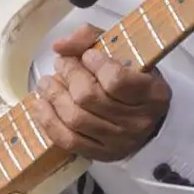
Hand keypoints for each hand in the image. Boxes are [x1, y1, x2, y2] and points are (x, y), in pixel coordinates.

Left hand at [33, 22, 169, 162]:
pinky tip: (41, 105)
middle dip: (68, 76)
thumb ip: (93, 39)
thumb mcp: (123, 52)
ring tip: (46, 82)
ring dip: (53, 96)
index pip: (116, 80)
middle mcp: (139, 121)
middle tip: (61, 64)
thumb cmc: (134, 79)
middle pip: (88, 97)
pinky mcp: (102, 154)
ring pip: (75, 118)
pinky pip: (68, 140)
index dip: (95, 64)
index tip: (87, 55)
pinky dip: (48, 121)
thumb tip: (61, 46)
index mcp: (153, 94)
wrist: (147, 116)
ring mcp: (120, 142)